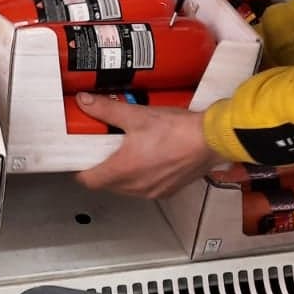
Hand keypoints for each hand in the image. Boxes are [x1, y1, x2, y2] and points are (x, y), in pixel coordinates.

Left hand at [74, 94, 220, 198]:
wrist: (212, 140)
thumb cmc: (178, 130)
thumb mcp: (136, 115)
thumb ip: (106, 110)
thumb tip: (85, 102)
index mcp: (123, 171)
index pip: (89, 181)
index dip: (82, 169)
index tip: (81, 157)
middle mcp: (136, 187)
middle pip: (107, 183)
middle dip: (103, 167)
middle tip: (105, 147)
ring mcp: (153, 191)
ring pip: (126, 187)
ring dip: (122, 172)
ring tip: (128, 150)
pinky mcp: (168, 191)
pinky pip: (145, 187)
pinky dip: (141, 176)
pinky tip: (148, 158)